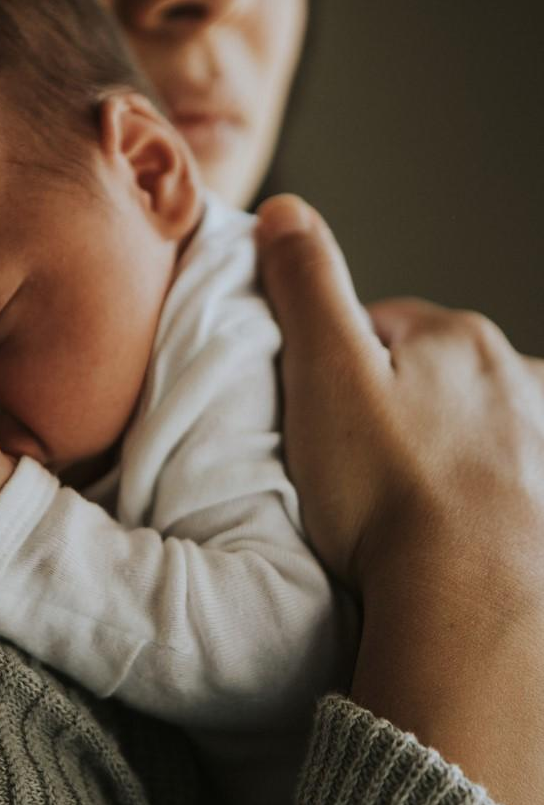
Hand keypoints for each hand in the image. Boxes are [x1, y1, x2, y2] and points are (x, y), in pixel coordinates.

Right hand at [256, 195, 543, 592]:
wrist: (468, 596)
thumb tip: (285, 208)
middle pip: (425, 371)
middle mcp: (513, 372)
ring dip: (434, 441)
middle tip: (350, 463)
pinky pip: (500, 465)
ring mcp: (539, 434)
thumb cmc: (386, 487)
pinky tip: (445, 513)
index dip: (332, 366)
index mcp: (451, 336)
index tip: (314, 414)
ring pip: (466, 418)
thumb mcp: (323, 371)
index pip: (374, 326)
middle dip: (388, 402)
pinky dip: (471, 480)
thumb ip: (306, 285)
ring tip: (398, 496)